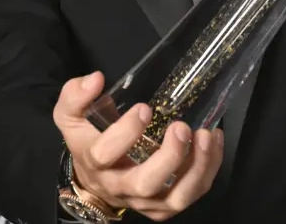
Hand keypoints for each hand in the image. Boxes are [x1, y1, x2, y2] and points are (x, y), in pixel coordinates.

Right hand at [53, 71, 223, 220]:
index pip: (105, 154)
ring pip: (175, 198)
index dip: (125, 133)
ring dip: (196, 169)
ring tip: (207, 136)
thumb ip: (76, 95)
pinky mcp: (164, 206)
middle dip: (169, 157)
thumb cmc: (89, 140)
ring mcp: (145, 201)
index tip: (144, 109)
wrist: (95, 180)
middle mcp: (120, 186)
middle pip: (145, 183)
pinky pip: (190, 195)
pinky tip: (213, 142)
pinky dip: (207, 170)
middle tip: (180, 127)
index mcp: (96, 162)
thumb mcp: (72, 115)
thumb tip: (96, 79)